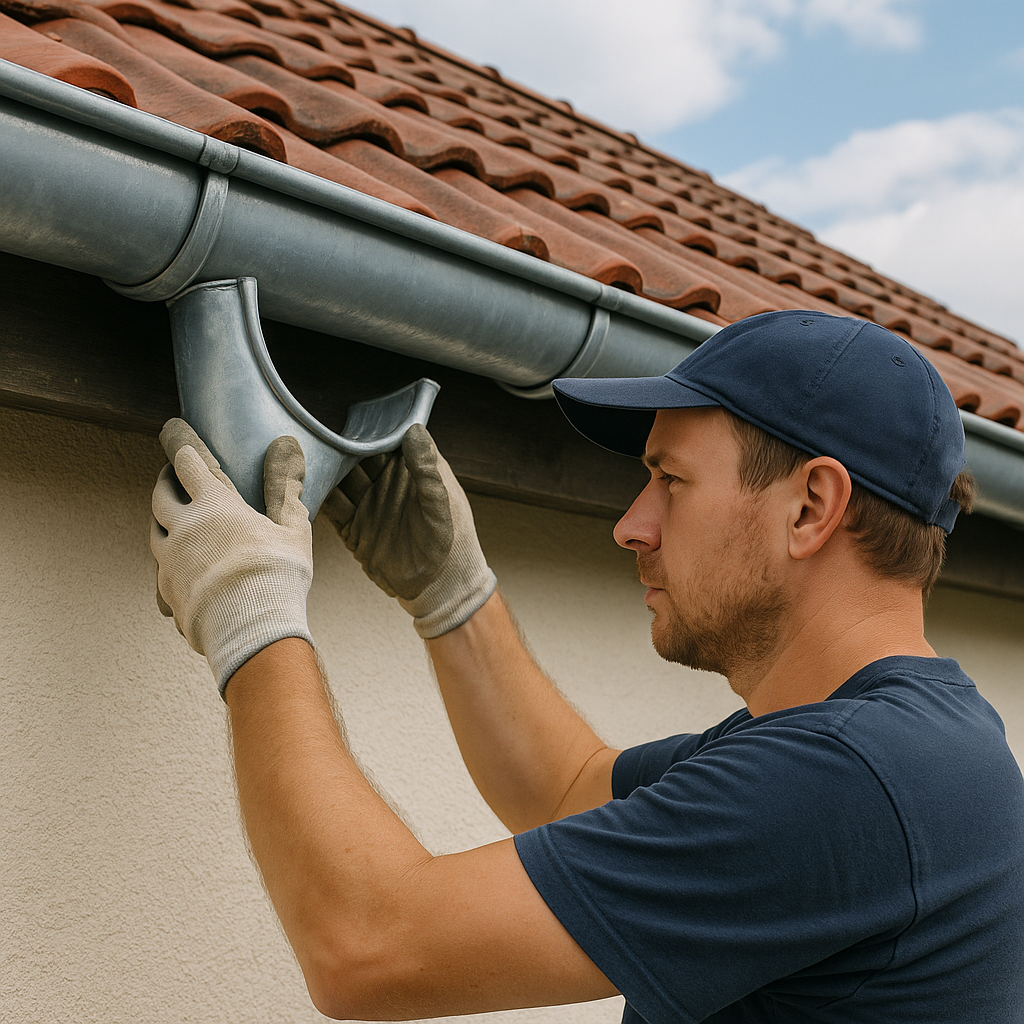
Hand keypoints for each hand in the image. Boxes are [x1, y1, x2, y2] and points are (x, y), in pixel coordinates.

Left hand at [150, 419, 313, 694]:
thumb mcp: (292, 528)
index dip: (182, 445)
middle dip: (166, 481)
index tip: (175, 432)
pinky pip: (160, 572)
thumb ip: (285, 486)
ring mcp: (169, 563)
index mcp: (213, 505)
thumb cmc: (277, 574)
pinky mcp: (167, 594)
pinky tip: (181, 570)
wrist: (252, 631)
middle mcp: (182, 529)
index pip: (189, 463)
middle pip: (161, 495)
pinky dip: (168, 564)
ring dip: (162, 521)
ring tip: (174, 520)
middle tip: (173, 476)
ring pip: (154, 532)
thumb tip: (287, 445)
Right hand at [322, 424, 495, 637]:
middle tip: (315, 429)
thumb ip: (427, 469)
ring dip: (323, 468)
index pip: (387, 441)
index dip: (371, 429)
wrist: (439, 587)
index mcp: (411, 471)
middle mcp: (386, 485)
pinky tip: (302, 483)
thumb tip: (414, 430)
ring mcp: (368, 506)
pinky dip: (317, 496)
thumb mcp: (442, 504)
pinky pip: (331, 508)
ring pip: (340, 480)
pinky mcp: (354, 529)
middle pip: (356, 457)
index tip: (350, 416)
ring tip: (301, 451)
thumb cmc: (453, 542)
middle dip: (338, 445)